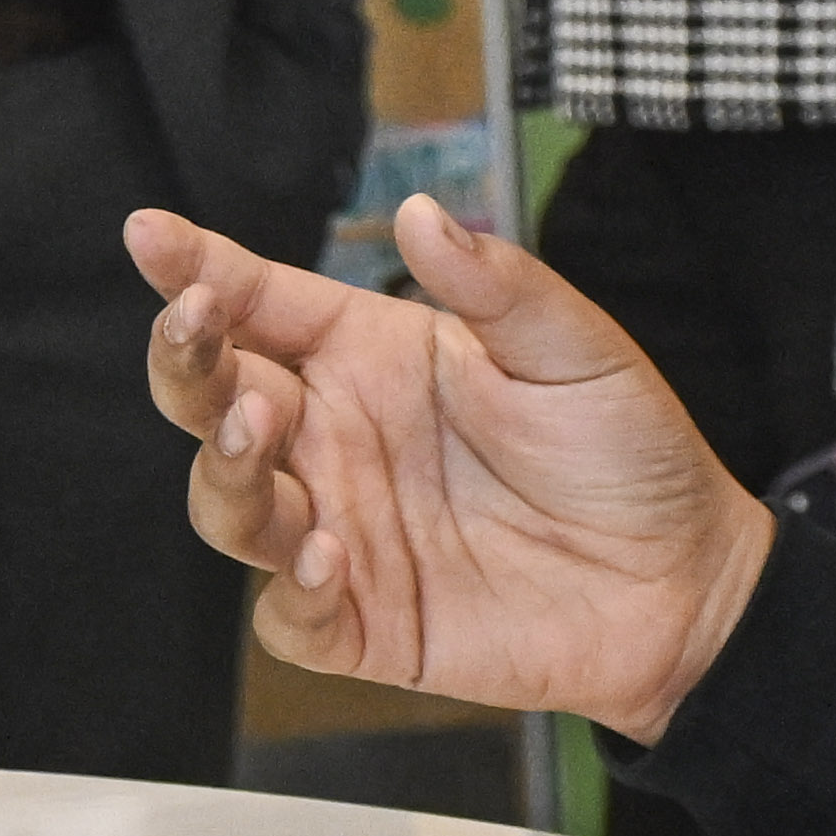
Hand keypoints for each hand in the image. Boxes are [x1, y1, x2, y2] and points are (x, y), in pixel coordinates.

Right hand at [134, 192, 769, 735]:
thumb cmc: (630, 456)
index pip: (260, 303)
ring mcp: (339, 530)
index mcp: (370, 358)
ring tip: (259, 431)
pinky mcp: (362, 623)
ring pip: (228, 501)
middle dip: (184, 360)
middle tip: (195, 331)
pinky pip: (289, 614)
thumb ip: (496, 286)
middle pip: (211, 396)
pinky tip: (329, 553)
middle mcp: (336, 439)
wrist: (685, 585)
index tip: (150, 235)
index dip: (196, 268)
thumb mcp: (576, 350)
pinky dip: (292, 588)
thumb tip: (420, 212)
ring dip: (225, 465)